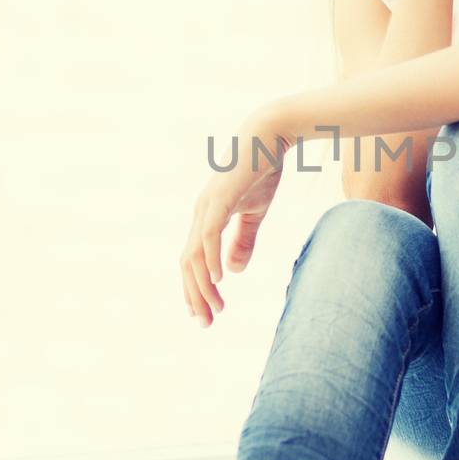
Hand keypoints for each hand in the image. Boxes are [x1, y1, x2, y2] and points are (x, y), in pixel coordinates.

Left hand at [180, 115, 296, 326]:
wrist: (270, 136)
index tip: (205, 314)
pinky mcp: (219, 199)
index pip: (193, 261)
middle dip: (194, 296)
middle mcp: (200, 213)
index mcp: (206, 217)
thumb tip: (231, 272)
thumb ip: (242, 240)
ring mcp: (207, 206)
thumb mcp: (255, 212)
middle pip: (188, 264)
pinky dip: (211, 258)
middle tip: (205, 323)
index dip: (196, 289)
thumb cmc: (262, 170)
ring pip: (195, 255)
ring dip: (202, 285)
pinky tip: (218, 279)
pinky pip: (209, 235)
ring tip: (213, 309)